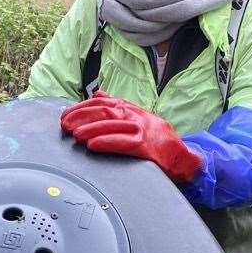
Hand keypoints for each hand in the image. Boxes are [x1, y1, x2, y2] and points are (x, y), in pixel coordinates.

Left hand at [60, 93, 201, 183]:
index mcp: (133, 110)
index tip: (66, 115)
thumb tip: (97, 94)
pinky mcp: (147, 146)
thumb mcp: (139, 120)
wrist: (185, 158)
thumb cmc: (160, 142)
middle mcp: (137, 116)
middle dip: (82, 117)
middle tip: (65, 124)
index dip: (82, 108)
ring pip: (113, 124)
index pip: (104, 102)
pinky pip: (124, 142)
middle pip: (105, 110)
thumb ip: (118, 107)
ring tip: (75, 134)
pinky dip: (107, 142)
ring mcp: (143, 130)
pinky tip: (93, 145)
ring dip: (91, 129)